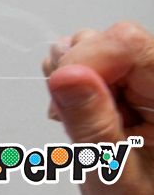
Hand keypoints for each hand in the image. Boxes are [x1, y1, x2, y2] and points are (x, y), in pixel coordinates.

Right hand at [43, 22, 153, 193]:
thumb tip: (66, 74)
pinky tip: (81, 110)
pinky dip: (70, 80)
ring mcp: (142, 79)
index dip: (88, 58)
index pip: (127, 43)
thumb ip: (90, 121)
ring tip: (80, 118)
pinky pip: (86, 57)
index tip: (67, 91)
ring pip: (92, 44)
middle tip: (73, 113)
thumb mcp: (112, 170)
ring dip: (69, 77)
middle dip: (74, 70)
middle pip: (107, 39)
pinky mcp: (125, 80)